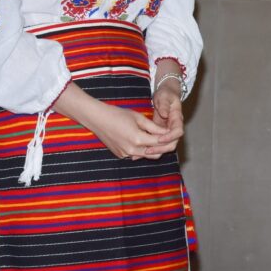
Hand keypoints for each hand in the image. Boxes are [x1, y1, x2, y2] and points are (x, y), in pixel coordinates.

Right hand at [53, 82, 168, 159]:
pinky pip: (135, 155)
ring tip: (155, 137)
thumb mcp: (138, 117)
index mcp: (137, 139)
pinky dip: (141, 149)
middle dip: (163, 146)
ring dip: (152, 149)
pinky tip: (140, 139)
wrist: (97, 119)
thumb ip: (153, 127)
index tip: (173, 133)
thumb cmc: (118, 114)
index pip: (159, 143)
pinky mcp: (120, 155)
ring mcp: (125, 154)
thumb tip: (166, 132)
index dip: (168, 138)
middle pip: (155, 153)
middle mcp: (132, 150)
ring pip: (146, 156)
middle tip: (167, 137)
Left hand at [148, 78, 184, 157]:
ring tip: (143, 153)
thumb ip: (164, 105)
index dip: (170, 137)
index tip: (160, 139)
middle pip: (173, 143)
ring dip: (156, 151)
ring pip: (165, 146)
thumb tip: (164, 114)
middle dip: (161, 148)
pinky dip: (151, 149)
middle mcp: (174, 128)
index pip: (178, 132)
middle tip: (149, 150)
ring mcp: (168, 132)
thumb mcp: (164, 96)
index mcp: (177, 118)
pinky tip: (140, 152)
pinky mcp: (161, 134)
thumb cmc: (166, 95)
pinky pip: (158, 144)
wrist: (165, 96)